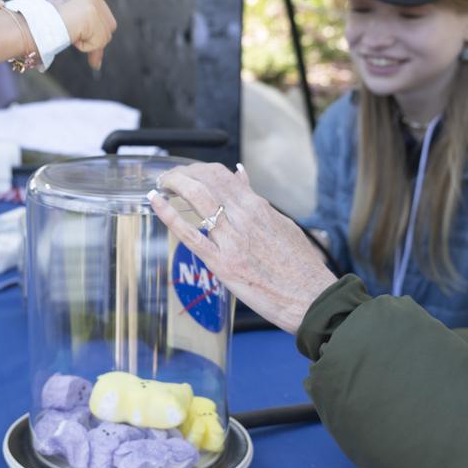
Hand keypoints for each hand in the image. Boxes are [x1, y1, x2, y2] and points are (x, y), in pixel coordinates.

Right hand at [32, 0, 115, 69]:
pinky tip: (70, 38)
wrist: (23, 24)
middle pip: (108, 22)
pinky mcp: (91, 14)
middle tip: (93, 61)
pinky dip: (86, 47)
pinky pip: (99, 41)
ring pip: (105, 34)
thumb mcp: (56, 10)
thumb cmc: (32, 22)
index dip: (95, 31)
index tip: (90, 48)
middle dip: (99, 41)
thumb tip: (85, 31)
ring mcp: (91, 0)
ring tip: (69, 39)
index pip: (98, 10)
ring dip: (89, 44)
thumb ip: (72, 14)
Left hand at [149, 163, 338, 337]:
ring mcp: (232, 240)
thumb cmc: (300, 267)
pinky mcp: (223, 264)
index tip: (185, 173)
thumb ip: (256, 201)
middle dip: (180, 173)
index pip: (221, 174)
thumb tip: (241, 175)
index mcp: (258, 207)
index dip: (197, 169)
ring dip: (173, 185)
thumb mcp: (281, 224)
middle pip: (205, 180)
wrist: (312, 298)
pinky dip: (169, 215)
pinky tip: (155, 203)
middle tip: (167, 178)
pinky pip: (190, 234)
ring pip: (197, 198)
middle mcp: (244, 217)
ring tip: (160, 186)